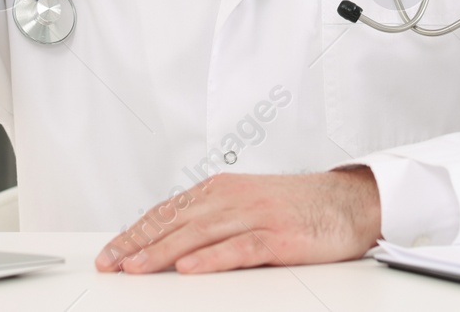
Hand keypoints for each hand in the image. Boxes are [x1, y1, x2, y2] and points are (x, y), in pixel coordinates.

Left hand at [94, 167, 381, 273]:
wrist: (348, 201)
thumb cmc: (298, 206)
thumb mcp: (246, 205)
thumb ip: (212, 220)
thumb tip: (170, 244)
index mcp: (221, 190)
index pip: (168, 212)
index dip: (136, 232)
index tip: (111, 251)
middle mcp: (233, 198)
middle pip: (176, 222)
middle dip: (138, 243)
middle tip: (111, 262)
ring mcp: (256, 215)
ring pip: (200, 234)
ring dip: (164, 252)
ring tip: (136, 267)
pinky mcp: (278, 235)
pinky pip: (240, 248)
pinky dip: (212, 258)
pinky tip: (190, 269)